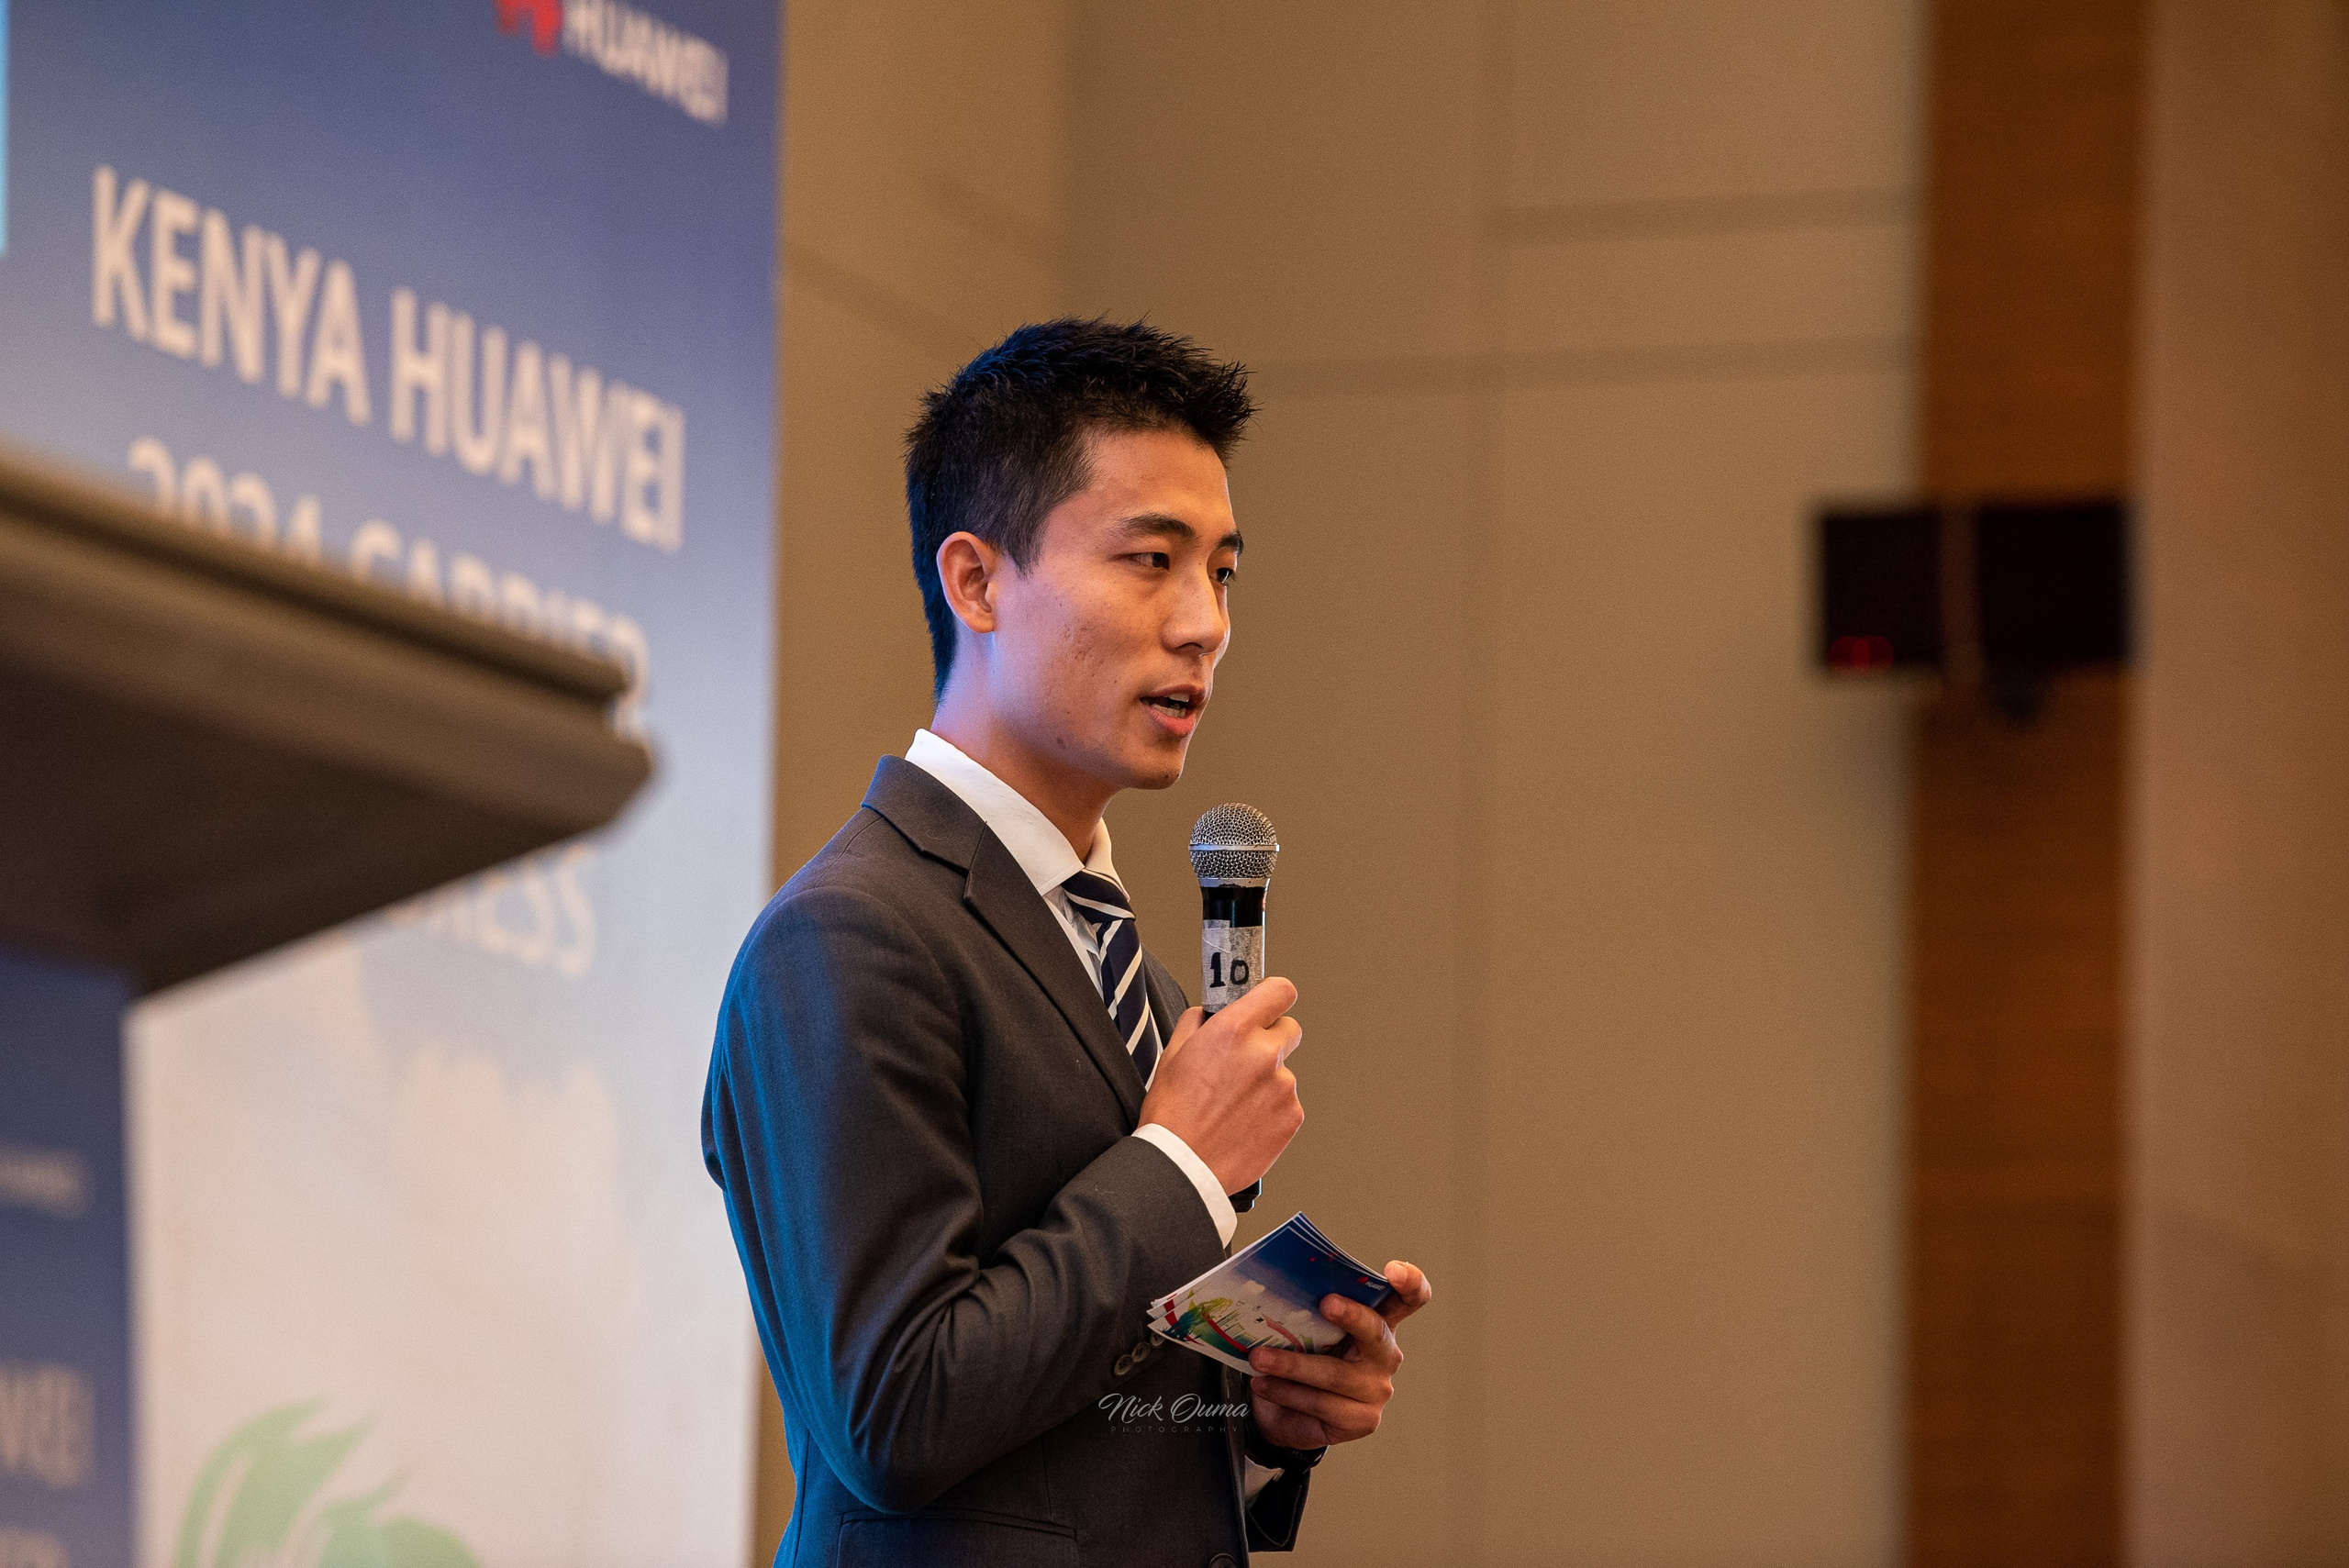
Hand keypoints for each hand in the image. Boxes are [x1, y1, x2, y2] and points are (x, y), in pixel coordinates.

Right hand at [1137, 978, 1302, 1194]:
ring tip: (1234, 1105)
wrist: (1182, 1167)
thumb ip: (1198, 1022)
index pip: (1280, 991)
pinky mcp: (1292, 1117)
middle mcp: (1264, 1054)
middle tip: (1245, 1060)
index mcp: (1234, 1030)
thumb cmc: (1172, 1114)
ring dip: (1266, 1081)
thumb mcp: (1173, 1053)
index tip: (1267, 1003)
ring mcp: (1283, 1087)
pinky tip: (1243, 1123)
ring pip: (1283, 1072)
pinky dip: (1271, 1110)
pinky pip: (1287, 1103)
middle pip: (1290, 1029)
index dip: (1273, 996)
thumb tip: (1211, 1013)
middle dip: (1271, 1039)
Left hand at [1247, 1260, 1430, 1450]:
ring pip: (1336, 1374)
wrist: (1287, 1413)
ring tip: (1259, 1358)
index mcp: (1379, 1320)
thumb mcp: (1308, 1328)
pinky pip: (1322, 1404)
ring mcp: (1377, 1389)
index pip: (1409, 1298)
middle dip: (1351, 1314)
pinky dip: (1287, 1392)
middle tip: (1325, 1302)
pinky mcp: (1363, 1420)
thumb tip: (1275, 1284)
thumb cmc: (1304, 1357)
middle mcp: (1385, 1354)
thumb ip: (1307, 1308)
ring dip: (1293, 1365)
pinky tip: (1263, 1384)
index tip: (1393, 1271)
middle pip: (1375, 1331)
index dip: (1410, 1283)